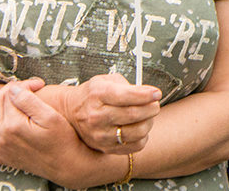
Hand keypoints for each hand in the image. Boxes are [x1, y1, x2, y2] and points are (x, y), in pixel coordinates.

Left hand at [0, 80, 116, 185]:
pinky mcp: (3, 158)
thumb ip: (29, 101)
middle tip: (23, 87)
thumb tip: (13, 89)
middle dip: (7, 92)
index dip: (23, 85)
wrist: (67, 165)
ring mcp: (0, 148)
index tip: (38, 84)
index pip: (10, 95)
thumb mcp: (51, 116)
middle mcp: (1, 137)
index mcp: (13, 125)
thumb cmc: (63, 139)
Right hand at [41, 73, 161, 154]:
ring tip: (148, 115)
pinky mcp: (105, 148)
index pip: (125, 96)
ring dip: (149, 122)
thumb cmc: (94, 95)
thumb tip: (149, 94)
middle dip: (151, 107)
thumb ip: (127, 85)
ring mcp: (100, 135)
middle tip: (155, 103)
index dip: (145, 95)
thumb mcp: (107, 80)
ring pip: (137, 132)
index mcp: (98, 95)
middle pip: (133, 114)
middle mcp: (96, 117)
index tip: (157, 93)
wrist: (72, 113)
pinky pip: (135, 146)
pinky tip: (139, 127)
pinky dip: (143, 136)